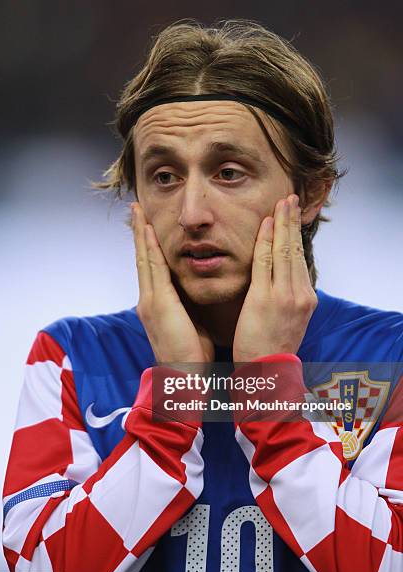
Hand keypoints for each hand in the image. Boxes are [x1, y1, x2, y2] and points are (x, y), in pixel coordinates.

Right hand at [132, 203, 213, 365]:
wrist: (182, 377)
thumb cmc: (191, 356)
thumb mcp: (191, 324)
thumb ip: (189, 307)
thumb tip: (196, 295)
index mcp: (157, 305)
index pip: (152, 268)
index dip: (149, 246)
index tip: (148, 226)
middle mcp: (149, 299)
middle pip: (143, 258)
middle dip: (140, 233)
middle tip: (137, 209)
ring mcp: (150, 300)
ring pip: (145, 258)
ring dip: (142, 233)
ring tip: (138, 211)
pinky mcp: (157, 303)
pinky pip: (153, 268)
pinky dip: (149, 247)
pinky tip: (148, 230)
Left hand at [233, 194, 316, 363]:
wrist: (267, 373)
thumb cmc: (272, 348)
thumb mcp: (288, 320)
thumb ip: (287, 297)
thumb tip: (282, 280)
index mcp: (306, 298)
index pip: (299, 258)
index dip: (294, 235)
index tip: (291, 217)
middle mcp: (300, 294)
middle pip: (295, 249)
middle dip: (292, 221)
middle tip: (289, 198)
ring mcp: (285, 295)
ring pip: (283, 250)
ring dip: (282, 223)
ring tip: (281, 202)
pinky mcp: (266, 298)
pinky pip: (265, 262)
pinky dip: (266, 240)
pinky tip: (266, 223)